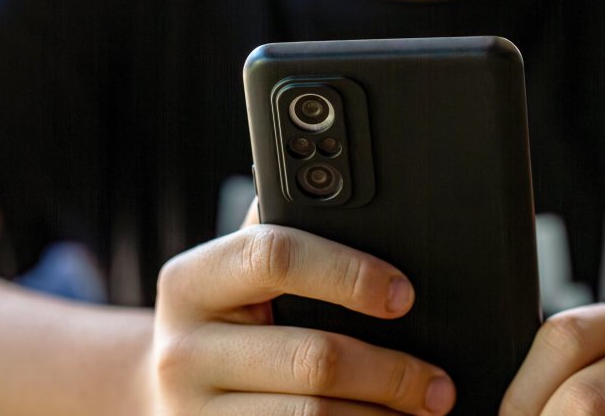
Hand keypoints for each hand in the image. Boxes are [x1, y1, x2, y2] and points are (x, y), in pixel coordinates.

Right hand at [145, 199, 455, 414]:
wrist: (166, 390)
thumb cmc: (225, 320)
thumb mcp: (235, 275)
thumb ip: (282, 237)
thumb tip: (369, 209)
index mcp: (191, 281)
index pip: (275, 257)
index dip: (348, 272)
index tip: (405, 295)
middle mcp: (182, 349)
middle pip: (312, 358)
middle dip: (390, 373)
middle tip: (438, 384)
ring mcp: (194, 409)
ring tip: (423, 412)